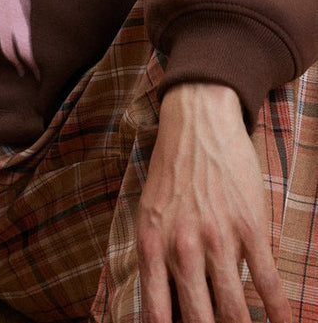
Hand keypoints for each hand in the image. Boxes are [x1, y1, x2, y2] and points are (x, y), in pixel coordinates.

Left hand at [137, 83, 291, 322]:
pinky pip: (268, 282)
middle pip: (200, 320)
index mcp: (152, 246)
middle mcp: (183, 248)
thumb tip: (169, 307)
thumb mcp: (150, 215)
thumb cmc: (171, 174)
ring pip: (235, 309)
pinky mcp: (250, 228)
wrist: (196, 126)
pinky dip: (278, 312)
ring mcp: (218, 239)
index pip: (158, 314)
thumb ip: (158, 259)